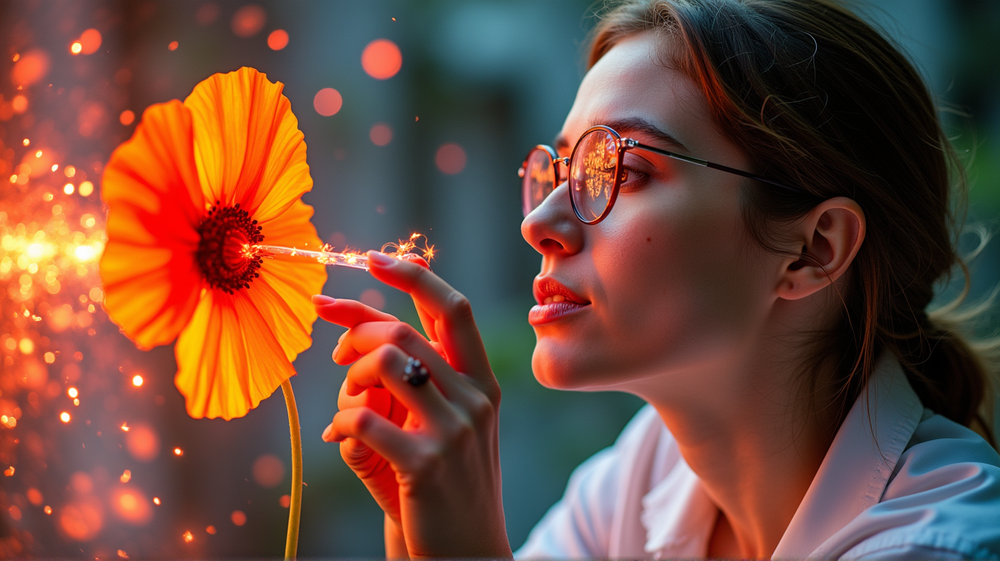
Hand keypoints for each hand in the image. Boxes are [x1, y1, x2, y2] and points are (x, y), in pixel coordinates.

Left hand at [315, 251, 509, 557]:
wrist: (465, 555)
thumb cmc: (443, 486)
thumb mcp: (440, 427)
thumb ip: (412, 382)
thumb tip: (357, 339)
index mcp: (482, 383)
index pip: (452, 307)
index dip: (411, 274)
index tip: (371, 259)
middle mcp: (475, 399)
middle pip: (403, 330)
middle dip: (354, 332)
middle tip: (333, 355)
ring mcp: (454, 430)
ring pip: (384, 362)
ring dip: (348, 379)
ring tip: (345, 408)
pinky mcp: (425, 464)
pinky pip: (361, 417)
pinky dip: (338, 423)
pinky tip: (341, 440)